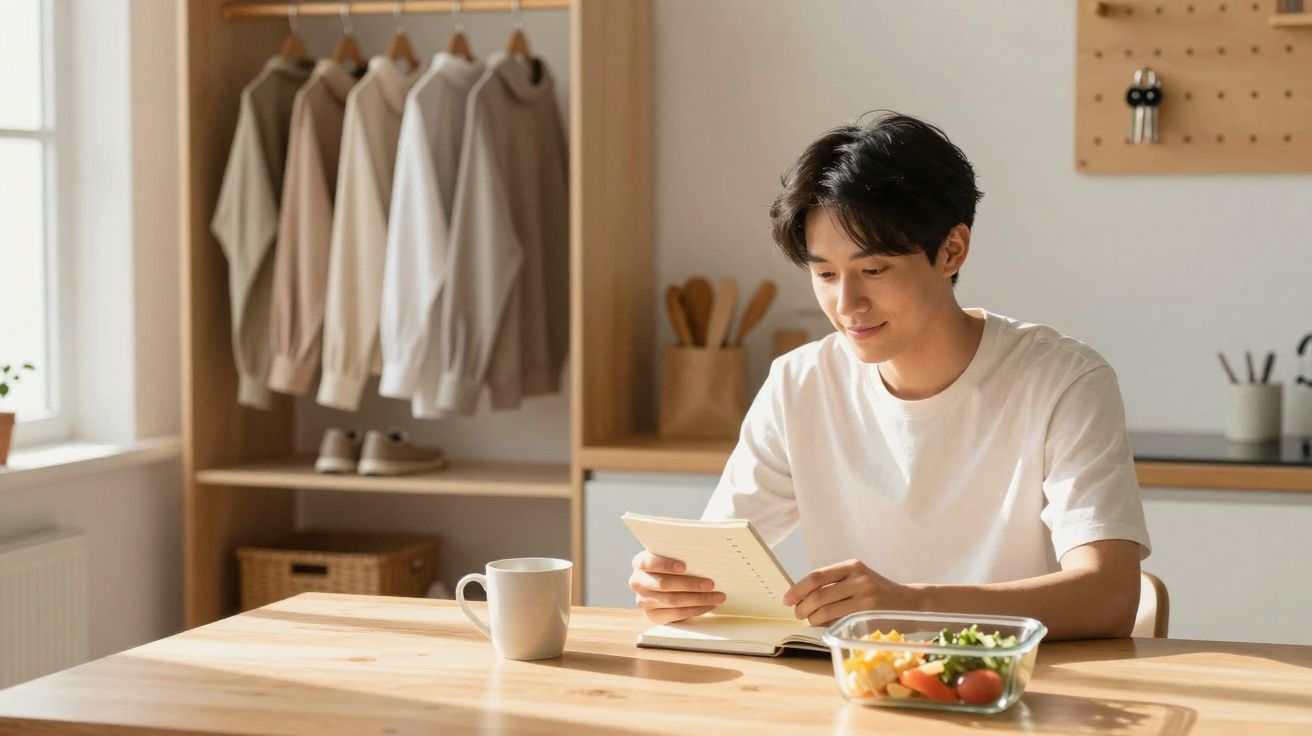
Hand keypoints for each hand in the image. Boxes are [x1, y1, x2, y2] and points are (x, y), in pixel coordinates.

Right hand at [629, 551, 725, 623]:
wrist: (666, 584)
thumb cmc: (673, 566)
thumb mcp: (672, 557)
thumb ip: (681, 555)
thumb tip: (704, 554)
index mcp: (640, 563)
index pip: (648, 562)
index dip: (665, 564)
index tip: (684, 567)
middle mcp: (638, 582)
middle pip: (664, 584)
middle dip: (690, 584)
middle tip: (711, 584)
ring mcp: (643, 601)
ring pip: (672, 601)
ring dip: (698, 599)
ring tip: (717, 596)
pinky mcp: (653, 616)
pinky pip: (676, 614)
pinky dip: (695, 610)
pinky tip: (708, 606)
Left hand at [782, 559, 913, 626]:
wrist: (910, 603)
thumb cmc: (877, 593)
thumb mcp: (858, 579)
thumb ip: (835, 583)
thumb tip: (800, 596)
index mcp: (852, 566)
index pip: (817, 576)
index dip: (797, 589)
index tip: (787, 599)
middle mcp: (859, 578)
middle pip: (818, 594)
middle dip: (802, 607)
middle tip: (798, 614)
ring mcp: (865, 596)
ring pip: (826, 610)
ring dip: (812, 618)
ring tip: (810, 620)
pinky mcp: (870, 614)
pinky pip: (839, 621)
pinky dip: (827, 625)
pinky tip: (825, 626)